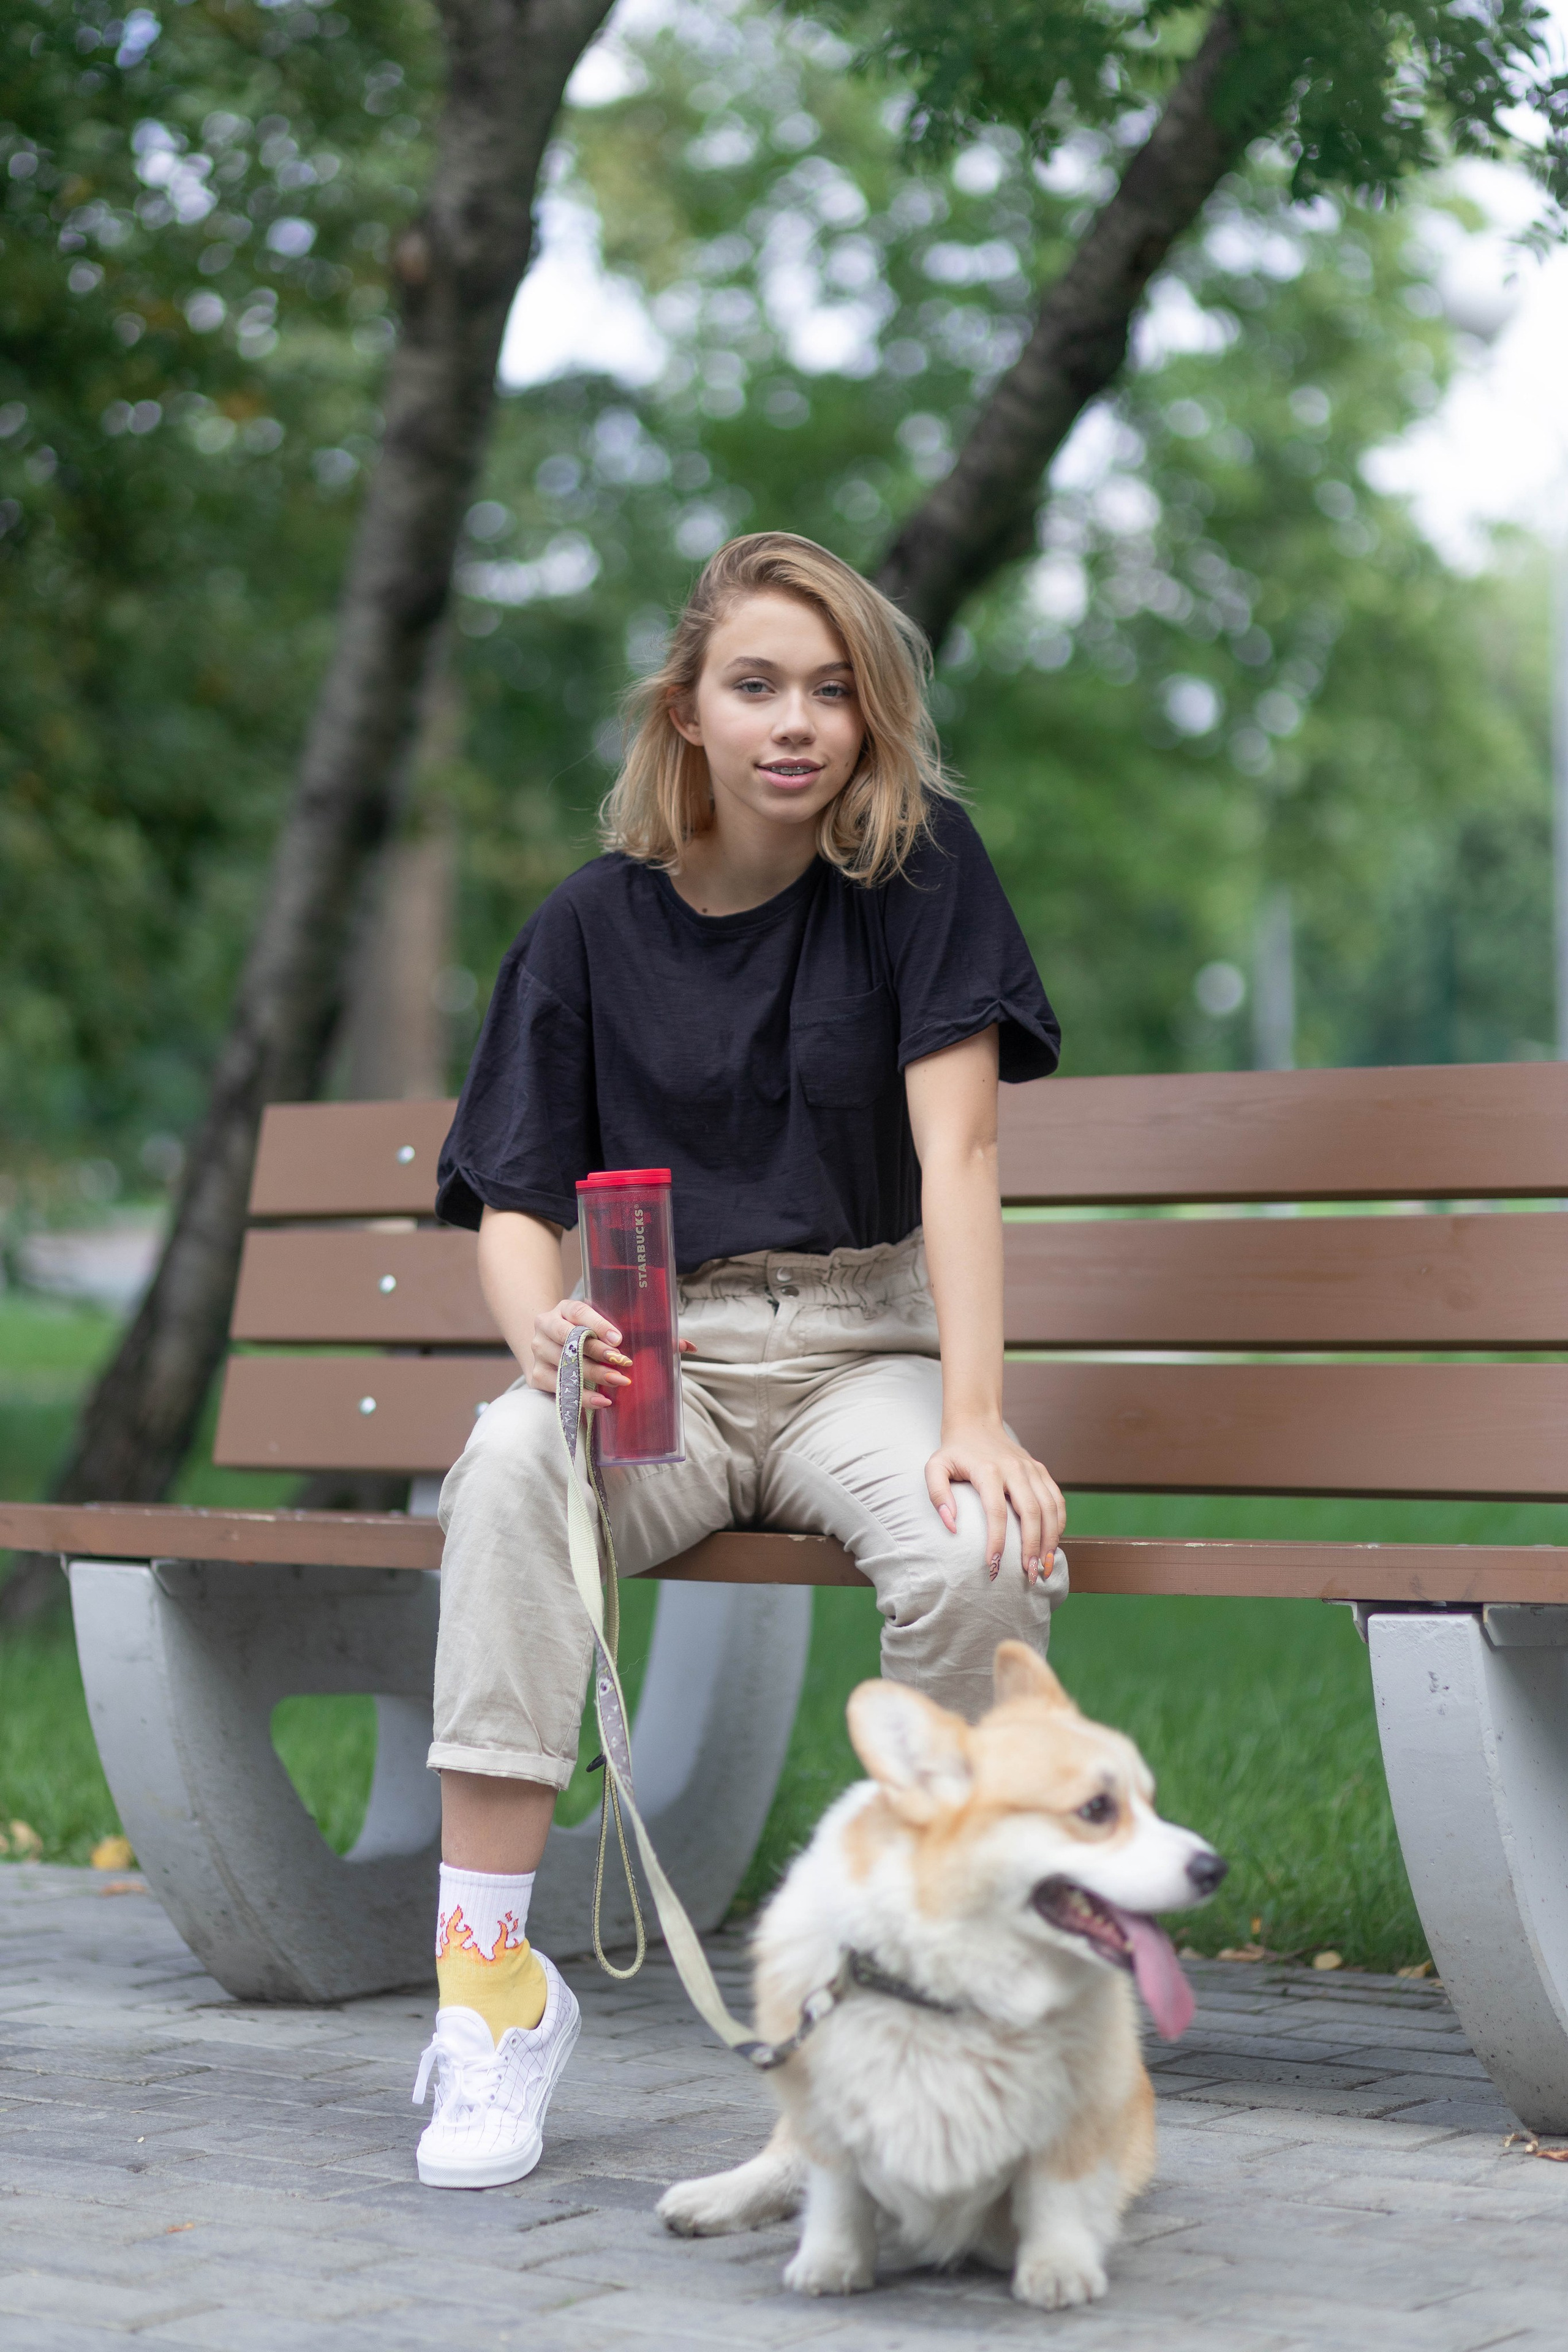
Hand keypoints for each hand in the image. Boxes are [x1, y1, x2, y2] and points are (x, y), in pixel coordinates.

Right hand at [526, 1300, 695, 1408]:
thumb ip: (645, 1332)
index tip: (619, 1339)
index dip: (599, 1324)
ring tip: (618, 1382)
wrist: (550, 1343)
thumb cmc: (590, 1335)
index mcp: (566, 1308)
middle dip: (599, 1353)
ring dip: (593, 1375)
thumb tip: (688, 1346)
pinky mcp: (536, 1375)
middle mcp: (546, 1325)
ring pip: (564, 1364)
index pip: (580, 1311)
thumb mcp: (610, 1326)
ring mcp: (539, 1351)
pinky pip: (557, 1388)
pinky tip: (602, 1401)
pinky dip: (581, 1396)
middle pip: (571, 1340)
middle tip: (625, 1364)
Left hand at [925, 1416, 1064, 1585]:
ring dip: (1050, 1540)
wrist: (976, 1423)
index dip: (997, 1541)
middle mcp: (1014, 1469)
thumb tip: (951, 1526)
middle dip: (1032, 1547)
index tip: (994, 1566)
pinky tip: (1053, 1544)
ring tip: (1044, 1568)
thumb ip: (938, 1495)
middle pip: (1031, 1512)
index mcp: (988, 1470)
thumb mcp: (935, 1467)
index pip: (996, 1511)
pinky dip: (1058, 1523)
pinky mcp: (1040, 1470)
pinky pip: (1056, 1499)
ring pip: (1049, 1508)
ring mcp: (1031, 1469)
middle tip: (1029, 1576)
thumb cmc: (954, 1452)